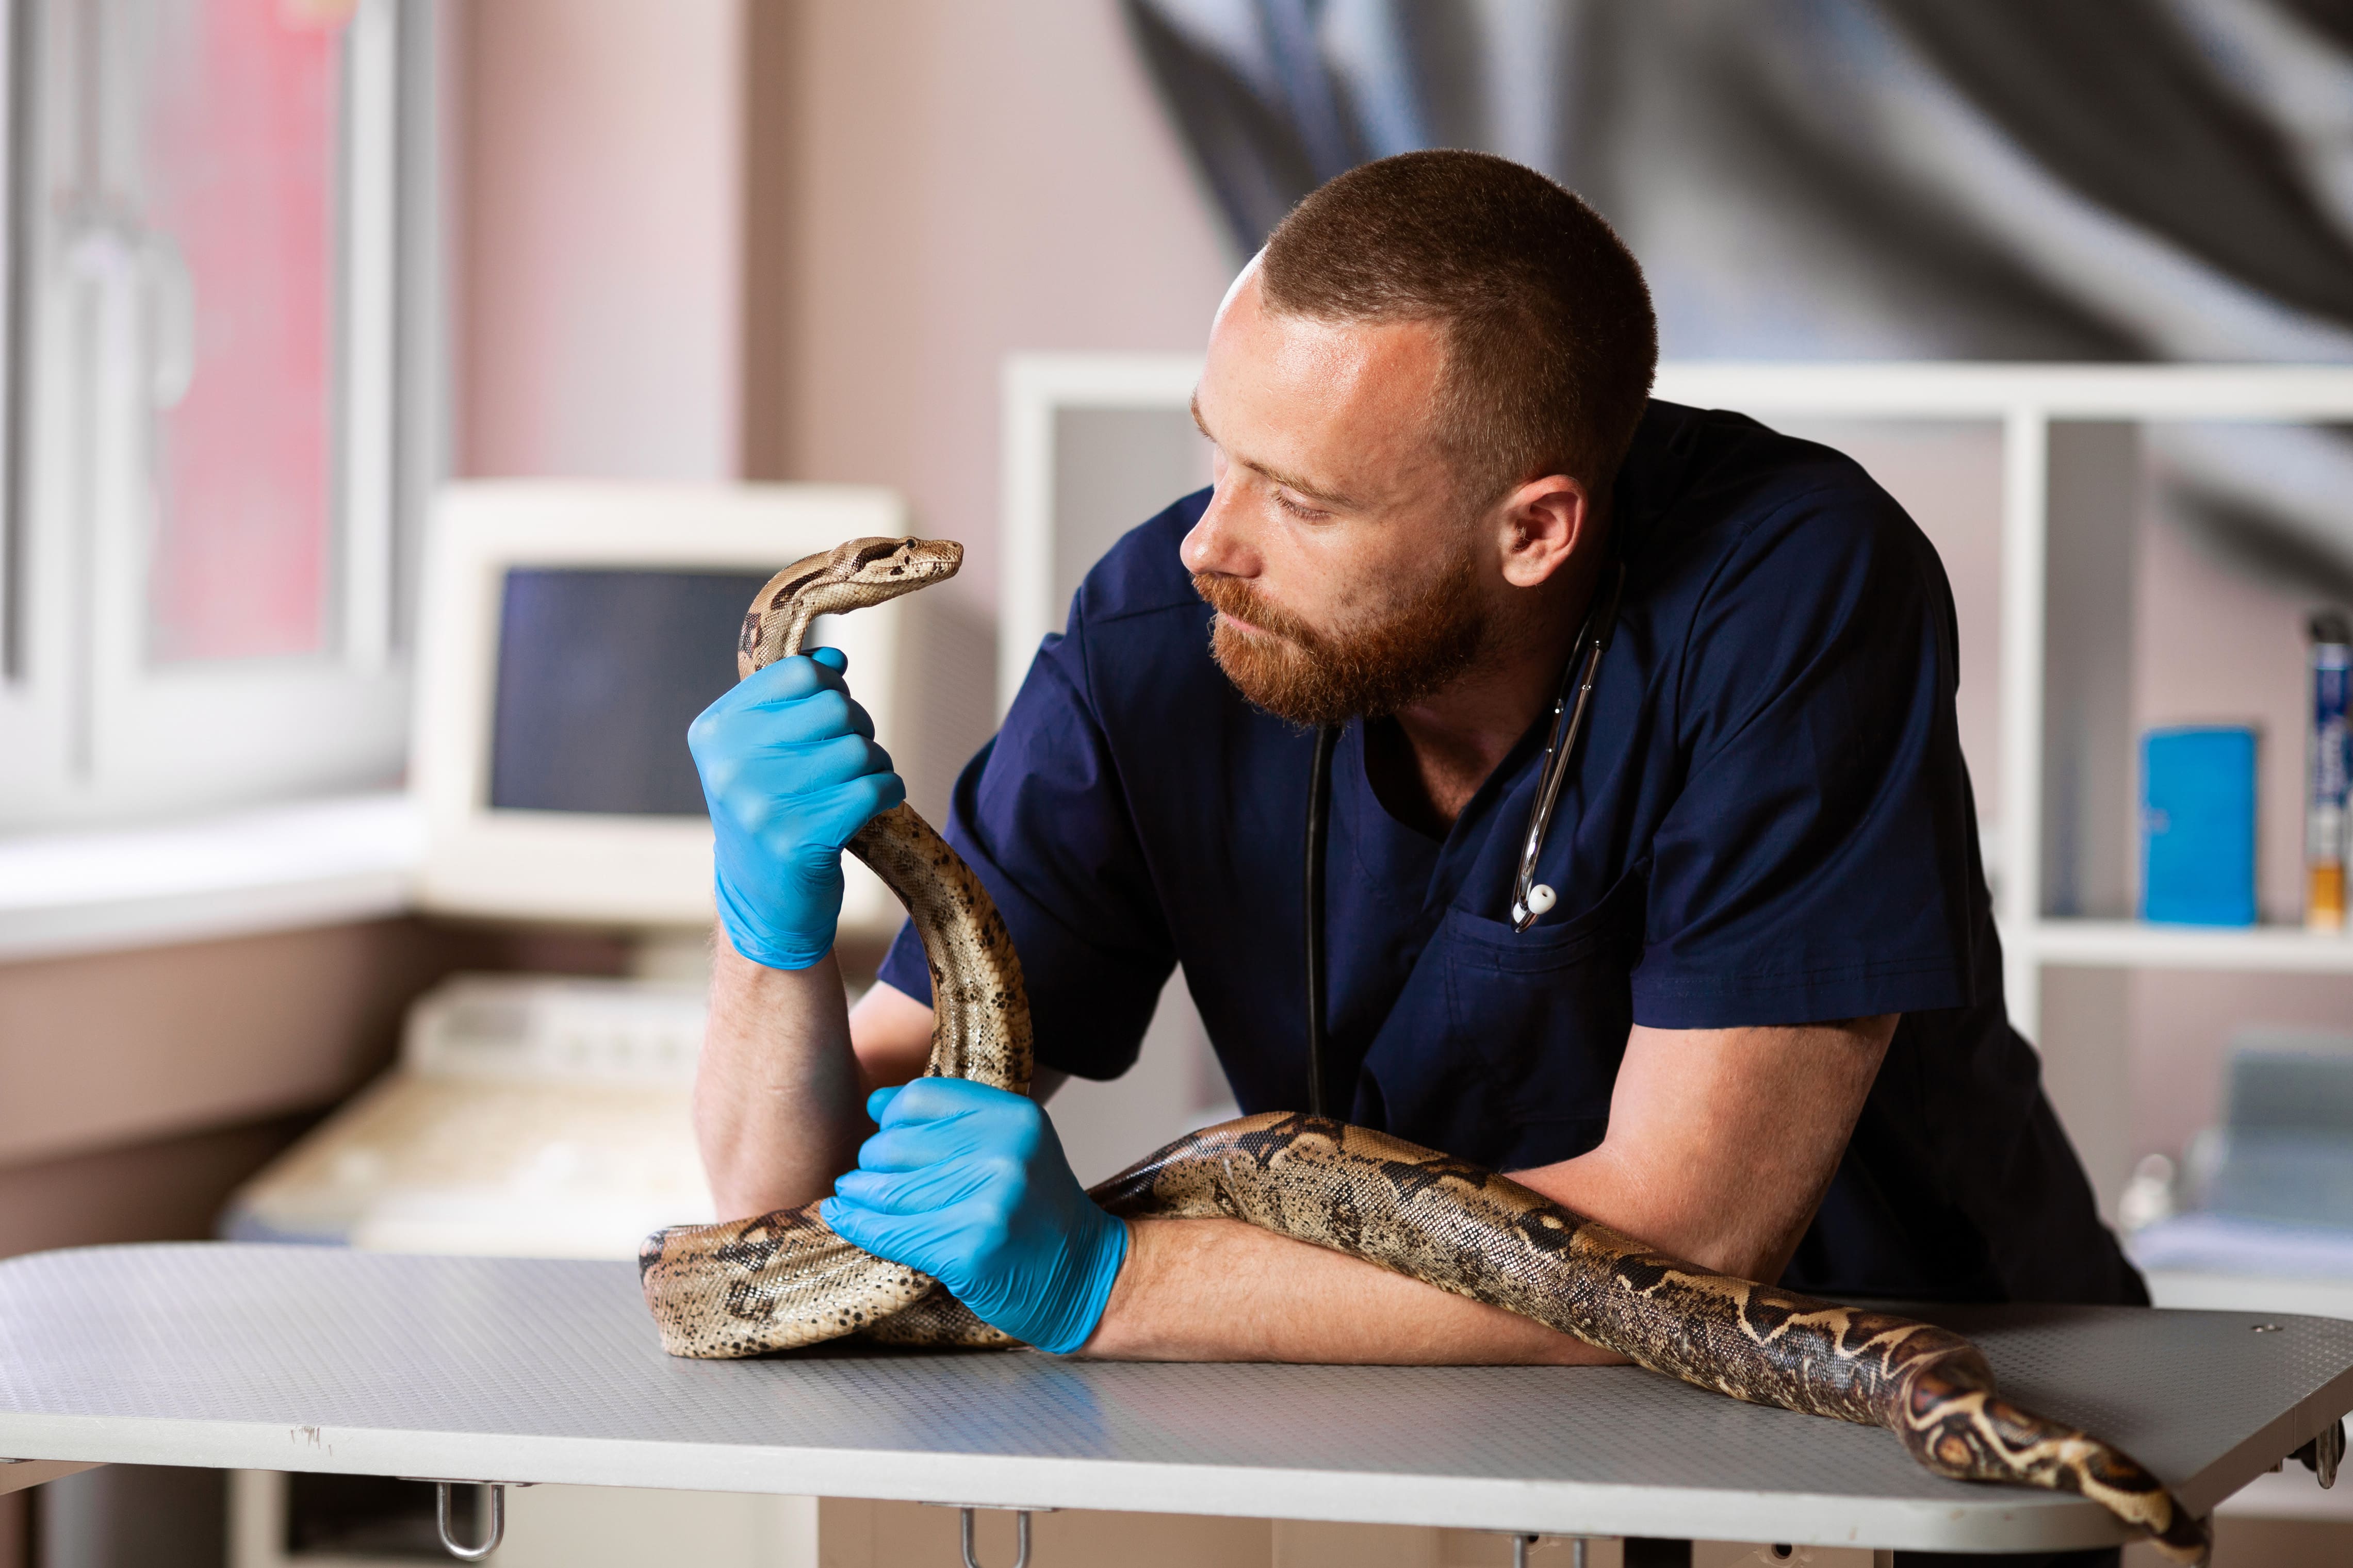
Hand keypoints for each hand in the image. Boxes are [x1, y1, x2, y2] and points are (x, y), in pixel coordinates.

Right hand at [689, 647, 903, 970]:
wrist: (763, 899)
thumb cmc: (771, 810)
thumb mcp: (763, 749)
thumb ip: (793, 698)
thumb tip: (835, 653)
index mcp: (714, 731)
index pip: (799, 672)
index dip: (832, 686)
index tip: (829, 717)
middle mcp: (729, 765)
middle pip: (835, 707)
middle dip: (858, 726)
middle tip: (851, 755)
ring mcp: (760, 804)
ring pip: (859, 749)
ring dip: (875, 763)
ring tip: (859, 783)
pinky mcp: (798, 840)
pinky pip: (873, 788)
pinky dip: (888, 790)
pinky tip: (874, 802)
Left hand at [821, 1078, 1128, 1353]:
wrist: (1085, 1278)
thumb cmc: (1037, 1213)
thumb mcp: (1013, 1147)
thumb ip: (951, 1121)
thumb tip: (875, 1103)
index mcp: (1016, 1118)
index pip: (920, 1098)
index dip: (889, 1117)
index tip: (882, 1134)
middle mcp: (1006, 1153)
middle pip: (896, 1144)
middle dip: (871, 1163)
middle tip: (869, 1179)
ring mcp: (990, 1203)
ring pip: (886, 1190)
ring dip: (857, 1194)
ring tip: (852, 1197)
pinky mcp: (969, 1251)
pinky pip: (891, 1233)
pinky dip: (857, 1225)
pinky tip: (843, 1218)